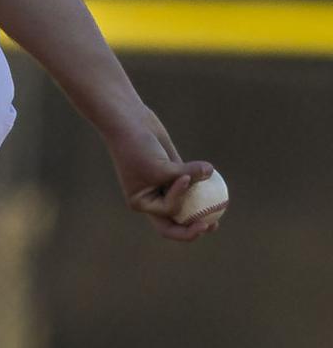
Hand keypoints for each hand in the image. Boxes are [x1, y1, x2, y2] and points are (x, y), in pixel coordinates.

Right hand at [105, 106, 216, 241]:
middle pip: (175, 220)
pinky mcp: (172, 171)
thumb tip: (211, 172)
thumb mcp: (159, 166)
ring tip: (219, 210)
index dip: (179, 203)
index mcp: (143, 202)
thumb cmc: (136, 147)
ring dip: (201, 207)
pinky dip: (200, 183)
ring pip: (185, 201)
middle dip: (193, 226)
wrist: (128, 121)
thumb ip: (187, 173)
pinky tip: (214, 181)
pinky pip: (189, 182)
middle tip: (211, 225)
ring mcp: (162, 185)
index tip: (185, 180)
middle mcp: (152, 197)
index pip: (166, 212)